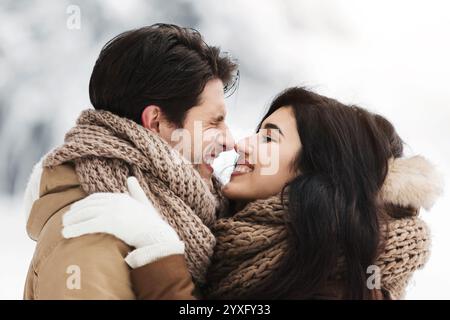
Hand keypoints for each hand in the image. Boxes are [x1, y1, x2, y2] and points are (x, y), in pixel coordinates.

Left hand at [62, 177, 183, 267]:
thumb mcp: (145, 203)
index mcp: (121, 196)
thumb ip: (137, 191)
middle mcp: (115, 201)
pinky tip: (66, 234)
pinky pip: (88, 225)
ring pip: (85, 214)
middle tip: (65, 219)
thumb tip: (131, 178)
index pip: (96, 197)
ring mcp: (112, 211)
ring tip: (63, 227)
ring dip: (71, 220)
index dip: (84, 203)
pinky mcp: (110, 223)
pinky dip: (75, 229)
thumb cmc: (152, 222)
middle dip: (75, 211)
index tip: (75, 209)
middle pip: (88, 204)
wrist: (157, 235)